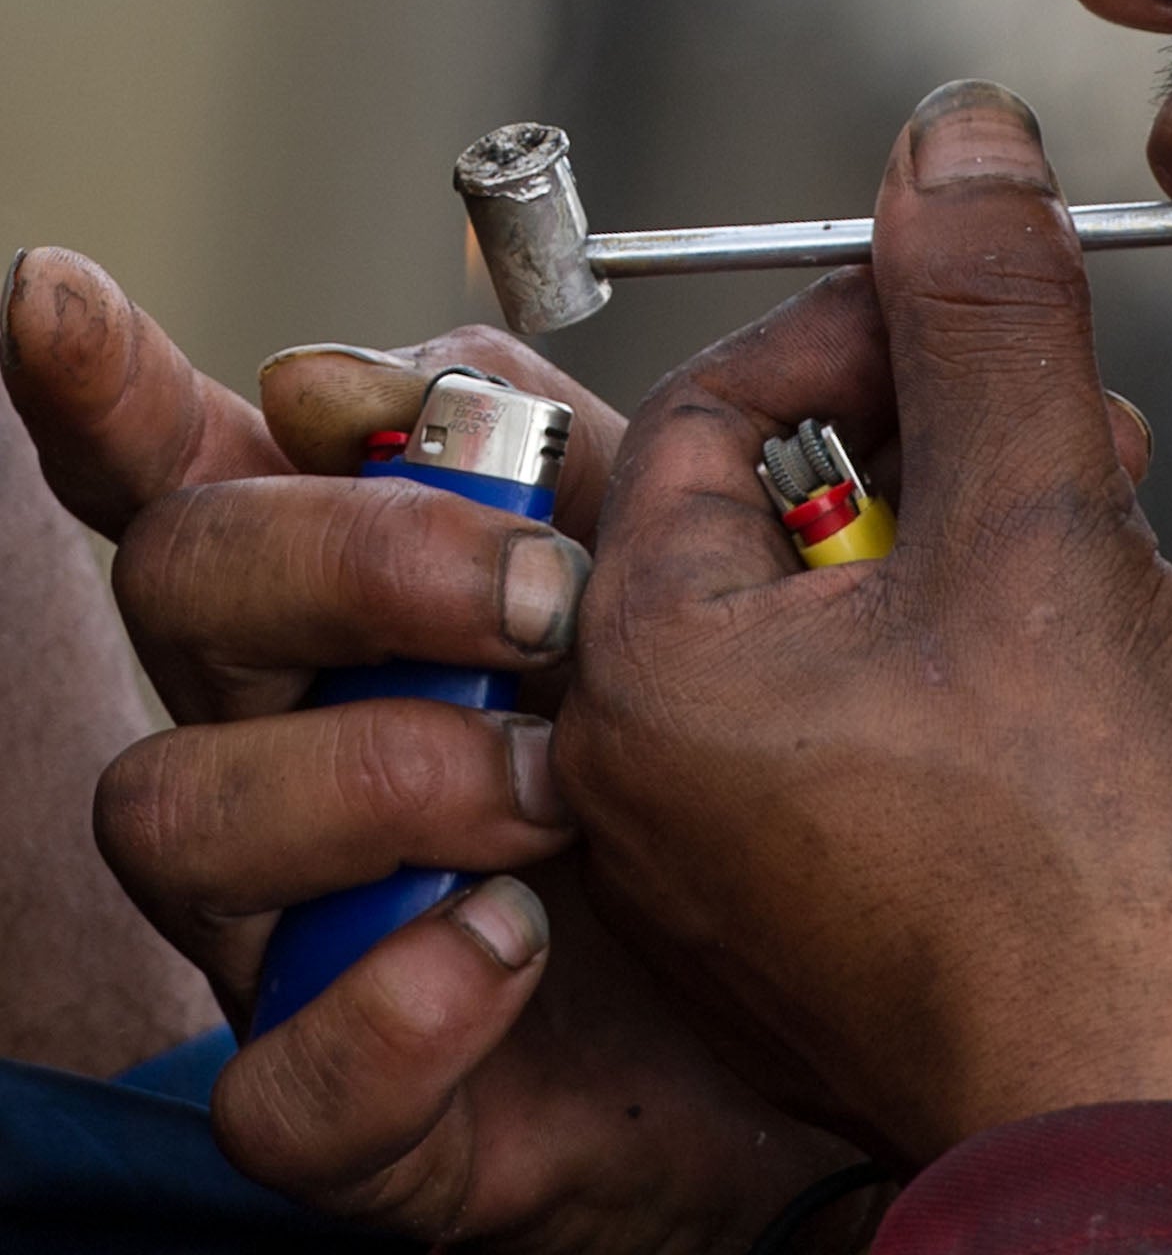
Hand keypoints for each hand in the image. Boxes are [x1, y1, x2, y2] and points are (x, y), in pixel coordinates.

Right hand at [3, 248, 877, 1251]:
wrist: (854, 1031)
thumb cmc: (748, 799)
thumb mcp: (691, 604)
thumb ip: (598, 473)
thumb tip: (469, 371)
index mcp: (369, 614)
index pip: (204, 477)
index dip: (116, 393)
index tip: (71, 301)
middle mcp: (299, 750)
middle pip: (179, 592)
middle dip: (343, 557)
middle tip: (537, 596)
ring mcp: (309, 932)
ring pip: (172, 817)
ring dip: (376, 775)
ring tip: (560, 793)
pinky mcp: (368, 1110)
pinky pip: (280, 1085)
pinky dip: (390, 1007)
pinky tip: (510, 947)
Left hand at [556, 80, 1171, 1166]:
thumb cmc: (1103, 869)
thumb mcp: (1046, 534)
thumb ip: (985, 319)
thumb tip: (953, 138)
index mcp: (650, 675)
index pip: (708, 412)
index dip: (857, 330)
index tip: (975, 305)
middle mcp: (651, 775)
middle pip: (763, 511)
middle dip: (924, 434)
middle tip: (1064, 429)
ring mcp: (730, 856)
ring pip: (824, 613)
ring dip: (959, 538)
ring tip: (1100, 530)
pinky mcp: (817, 906)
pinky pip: (858, 717)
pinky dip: (957, 651)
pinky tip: (1078, 651)